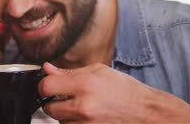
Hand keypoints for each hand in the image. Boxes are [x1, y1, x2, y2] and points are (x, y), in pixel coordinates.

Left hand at [39, 63, 189, 123]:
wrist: (145, 112)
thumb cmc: (125, 90)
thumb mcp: (98, 71)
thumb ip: (70, 72)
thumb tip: (48, 69)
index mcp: (84, 85)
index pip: (46, 87)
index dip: (45, 84)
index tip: (49, 84)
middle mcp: (83, 107)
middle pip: (49, 108)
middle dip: (53, 101)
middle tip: (66, 96)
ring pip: (59, 121)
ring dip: (64, 114)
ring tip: (81, 105)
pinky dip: (73, 122)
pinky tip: (85, 115)